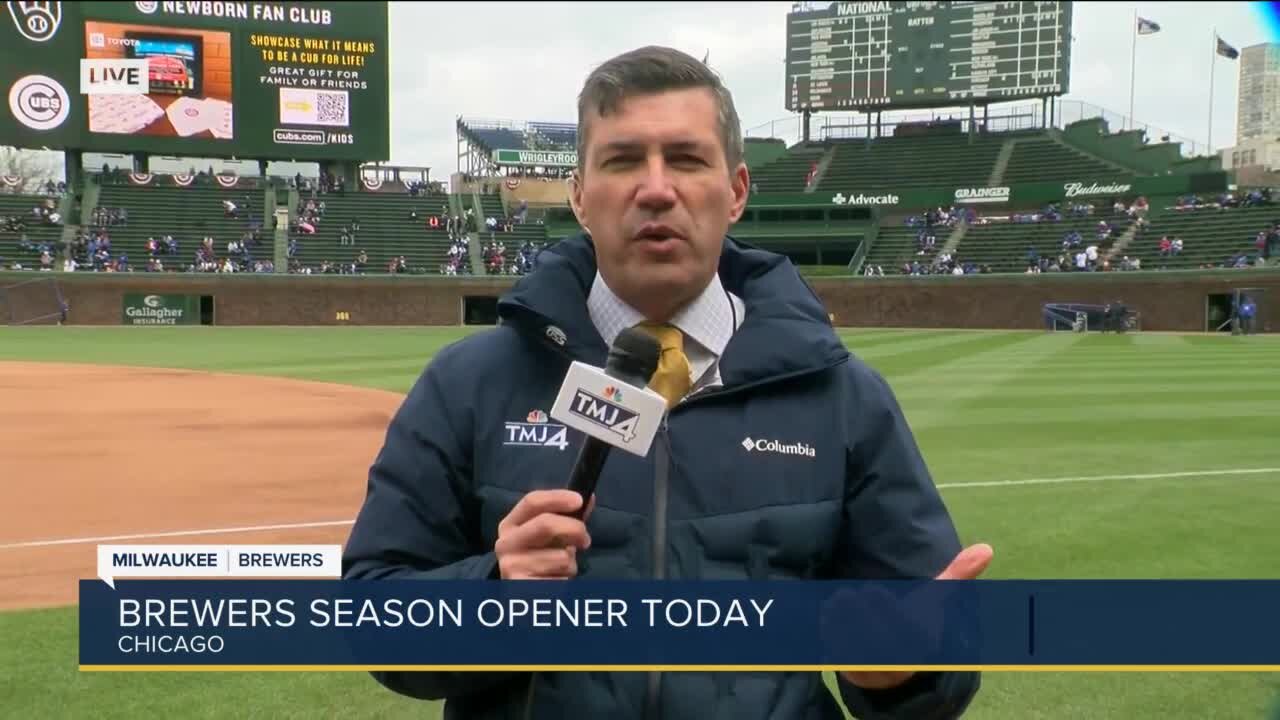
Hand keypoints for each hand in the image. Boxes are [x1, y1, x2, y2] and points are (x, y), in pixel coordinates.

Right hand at [494, 490, 594, 579]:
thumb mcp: (549, 537)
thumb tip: (589, 498)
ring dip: (571, 564)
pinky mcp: (523, 588)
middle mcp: (506, 543)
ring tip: (561, 569)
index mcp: (510, 525)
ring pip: (560, 557)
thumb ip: (567, 518)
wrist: (524, 596)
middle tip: (585, 540)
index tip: (580, 500)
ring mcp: (511, 566)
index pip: (532, 501)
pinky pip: (561, 580)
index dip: (558, 497)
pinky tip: (555, 583)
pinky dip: (566, 581)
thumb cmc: (539, 560)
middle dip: (574, 529)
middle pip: (546, 524)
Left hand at [840, 543, 993, 689]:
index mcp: (918, 636)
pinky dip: (827, 629)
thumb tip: (987, 547)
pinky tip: (831, 620)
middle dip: (854, 602)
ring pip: (842, 628)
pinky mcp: (851, 672)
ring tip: (841, 605)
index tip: (874, 594)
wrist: (895, 671)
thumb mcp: (935, 601)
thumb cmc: (915, 624)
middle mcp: (898, 655)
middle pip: (859, 613)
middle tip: (855, 599)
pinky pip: (830, 643)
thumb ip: (958, 575)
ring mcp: (873, 667)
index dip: (874, 597)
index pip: (882, 604)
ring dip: (837, 614)